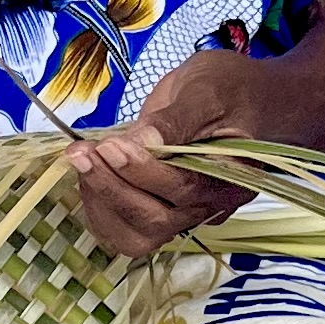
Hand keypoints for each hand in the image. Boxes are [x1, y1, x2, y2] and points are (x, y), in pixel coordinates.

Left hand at [73, 51, 271, 257]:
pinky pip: (127, 231)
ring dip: (101, 202)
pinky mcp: (162, 214)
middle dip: (112, 186)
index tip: (108, 145)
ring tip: (82, 159)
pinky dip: (100, 210)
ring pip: (138, 235)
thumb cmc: (231, 88)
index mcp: (232, 177)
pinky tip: (89, 175)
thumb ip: (174, 119)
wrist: (243, 98)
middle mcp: (210, 206)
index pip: (183, 188)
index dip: (141, 172)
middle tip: (81, 152)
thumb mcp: (205, 89)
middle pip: (157, 219)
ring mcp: (185, 215)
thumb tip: (141, 143)